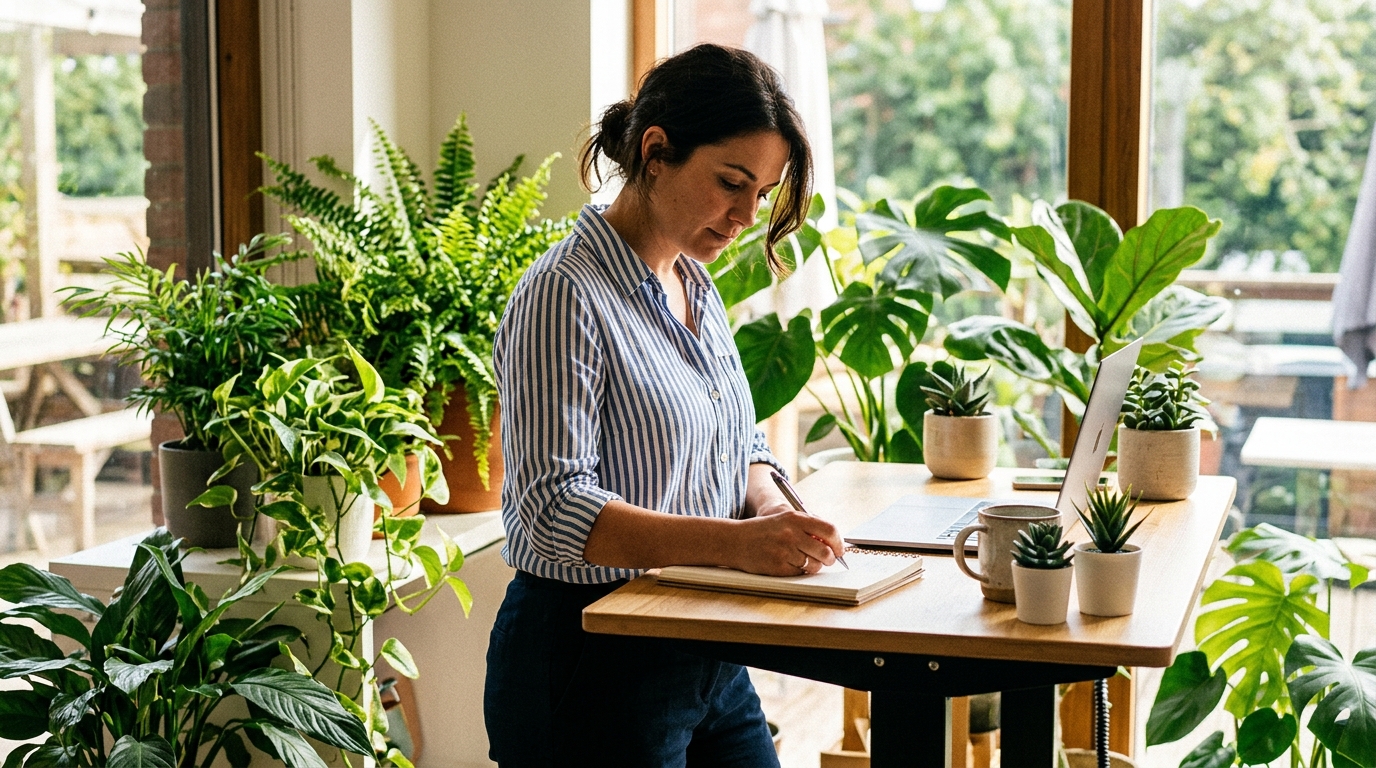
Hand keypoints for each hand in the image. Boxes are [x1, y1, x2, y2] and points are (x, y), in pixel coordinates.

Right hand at [730, 510, 844, 576]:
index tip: (839, 549)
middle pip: (825, 551)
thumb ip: (809, 528)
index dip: (838, 542)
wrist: (736, 540)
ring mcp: (784, 551)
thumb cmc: (764, 530)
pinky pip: (800, 573)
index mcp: (796, 518)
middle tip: (827, 560)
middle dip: (830, 559)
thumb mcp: (786, 520)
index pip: (830, 530)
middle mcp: (791, 533)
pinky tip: (790, 564)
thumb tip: (833, 543)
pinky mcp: (778, 566)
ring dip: (815, 566)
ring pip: (814, 565)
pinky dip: (799, 571)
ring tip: (805, 561)